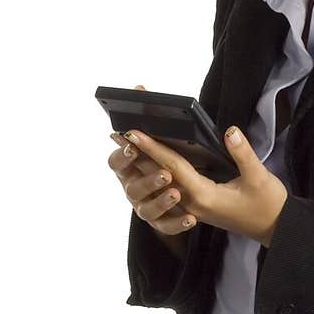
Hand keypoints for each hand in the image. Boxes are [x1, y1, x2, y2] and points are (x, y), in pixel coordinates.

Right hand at [107, 85, 195, 237]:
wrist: (195, 193)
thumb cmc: (173, 159)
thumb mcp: (169, 136)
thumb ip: (150, 114)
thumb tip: (140, 87)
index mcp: (130, 166)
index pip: (118, 161)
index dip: (123, 152)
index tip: (133, 142)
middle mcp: (133, 188)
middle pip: (131, 187)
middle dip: (147, 179)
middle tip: (166, 173)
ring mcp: (145, 208)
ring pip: (145, 210)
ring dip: (160, 201)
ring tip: (178, 194)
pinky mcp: (161, 223)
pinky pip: (166, 227)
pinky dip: (176, 224)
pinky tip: (191, 219)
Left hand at [118, 120, 288, 247]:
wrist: (274, 229)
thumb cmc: (267, 204)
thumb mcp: (259, 177)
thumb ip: (242, 153)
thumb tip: (229, 131)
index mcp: (204, 196)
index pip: (172, 167)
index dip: (152, 147)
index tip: (133, 132)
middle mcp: (192, 203)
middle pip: (158, 174)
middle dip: (138, 152)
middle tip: (117, 132)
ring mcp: (192, 207)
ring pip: (161, 182)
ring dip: (143, 162)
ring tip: (125, 143)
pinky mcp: (195, 206)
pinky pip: (169, 187)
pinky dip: (156, 172)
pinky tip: (147, 161)